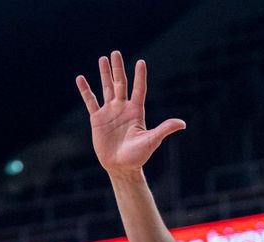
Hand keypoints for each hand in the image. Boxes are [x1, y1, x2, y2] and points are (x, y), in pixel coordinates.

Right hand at [77, 52, 184, 175]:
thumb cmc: (138, 156)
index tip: (141, 62)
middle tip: (115, 52)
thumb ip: (164, 129)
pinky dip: (85, 90)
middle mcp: (123, 108)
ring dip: (105, 74)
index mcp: (136, 111)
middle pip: (121, 84)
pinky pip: (91, 101)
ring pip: (106, 88)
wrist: (121, 167)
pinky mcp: (97, 119)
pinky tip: (81, 78)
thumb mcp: (152, 141)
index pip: (139, 89)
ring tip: (102, 59)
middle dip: (118, 69)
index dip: (140, 76)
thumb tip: (182, 123)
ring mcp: (110, 112)